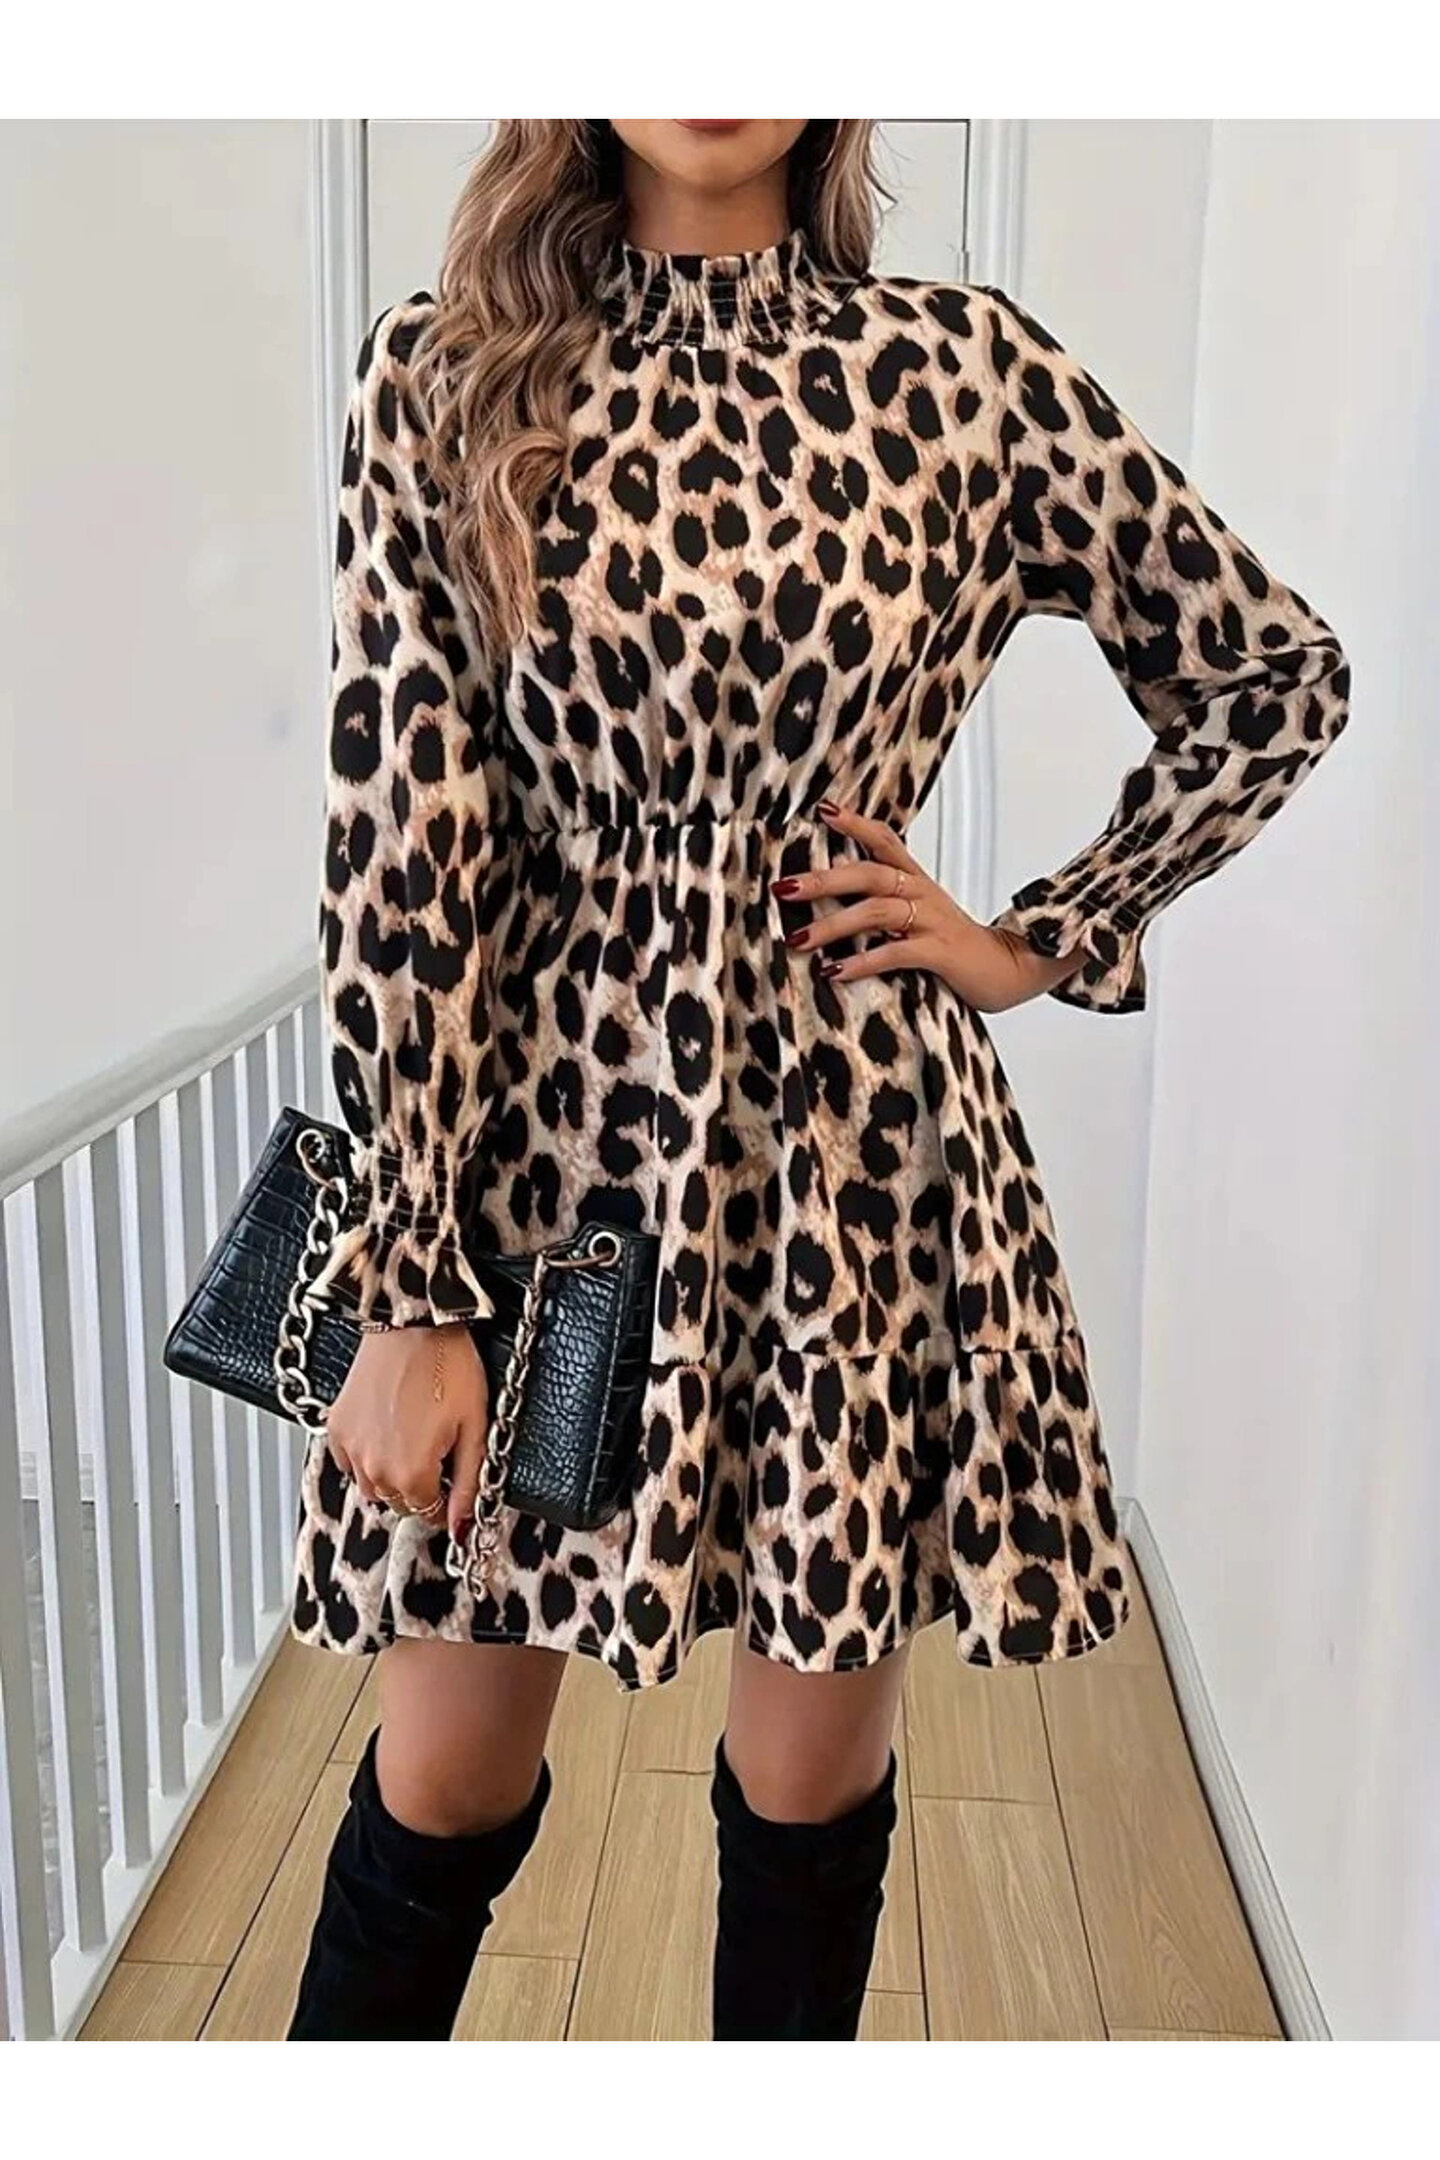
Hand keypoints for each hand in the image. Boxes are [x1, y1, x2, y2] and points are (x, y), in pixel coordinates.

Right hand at [325, 1320, 489, 1543]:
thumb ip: (469, 1483)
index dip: (446, 1501)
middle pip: (399, 1502)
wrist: (413, 1324)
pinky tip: (386, 1431)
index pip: (428, 1513)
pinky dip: (366, 1456)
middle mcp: (374, 1467)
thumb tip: (462, 1527)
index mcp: (412, 1473)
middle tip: (436, 1455)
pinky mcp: (337, 1425)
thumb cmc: (449, 1366)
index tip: (452, 1483)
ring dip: (391, 1475)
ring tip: (412, 1441)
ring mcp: (351, 1447)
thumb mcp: (474, 1428)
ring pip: (372, 1486)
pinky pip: (348, 1461)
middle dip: (420, 1488)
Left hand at [771, 800, 1083, 1013]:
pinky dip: (863, 961)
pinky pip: (896, 953)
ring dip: (833, 925)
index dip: (856, 823)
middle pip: (870, 874)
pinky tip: (836, 971)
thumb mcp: (921, 920)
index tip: (822, 810)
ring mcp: (933, 922)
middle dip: (824, 879)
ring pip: (877, 912)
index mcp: (918, 883)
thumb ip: (885, 911)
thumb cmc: (958, 949)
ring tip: (799, 940)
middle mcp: (923, 895)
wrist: (1011, 971)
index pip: (886, 841)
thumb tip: (832, 913)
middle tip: (784, 888)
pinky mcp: (941, 953)